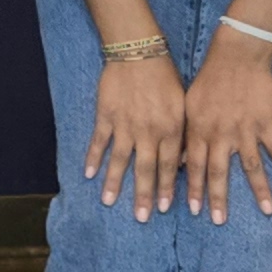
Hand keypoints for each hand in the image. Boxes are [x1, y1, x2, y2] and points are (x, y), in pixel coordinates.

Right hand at [87, 51, 186, 220]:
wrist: (139, 53)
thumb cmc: (166, 78)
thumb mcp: (182, 105)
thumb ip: (180, 133)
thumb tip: (181, 161)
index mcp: (170, 129)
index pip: (169, 166)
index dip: (166, 188)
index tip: (163, 209)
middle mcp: (148, 131)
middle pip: (146, 169)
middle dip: (143, 195)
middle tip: (141, 218)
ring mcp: (125, 125)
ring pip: (120, 160)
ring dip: (114, 183)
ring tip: (109, 202)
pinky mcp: (106, 116)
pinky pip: (99, 141)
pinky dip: (94, 158)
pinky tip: (88, 174)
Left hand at [182, 28, 271, 220]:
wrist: (236, 57)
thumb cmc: (209, 80)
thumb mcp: (188, 106)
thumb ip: (186, 135)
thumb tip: (179, 161)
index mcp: (199, 131)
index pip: (193, 166)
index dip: (193, 189)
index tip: (193, 211)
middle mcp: (220, 135)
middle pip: (219, 172)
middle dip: (218, 198)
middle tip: (220, 221)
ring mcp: (245, 130)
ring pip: (252, 167)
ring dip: (260, 191)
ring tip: (267, 212)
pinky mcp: (266, 123)